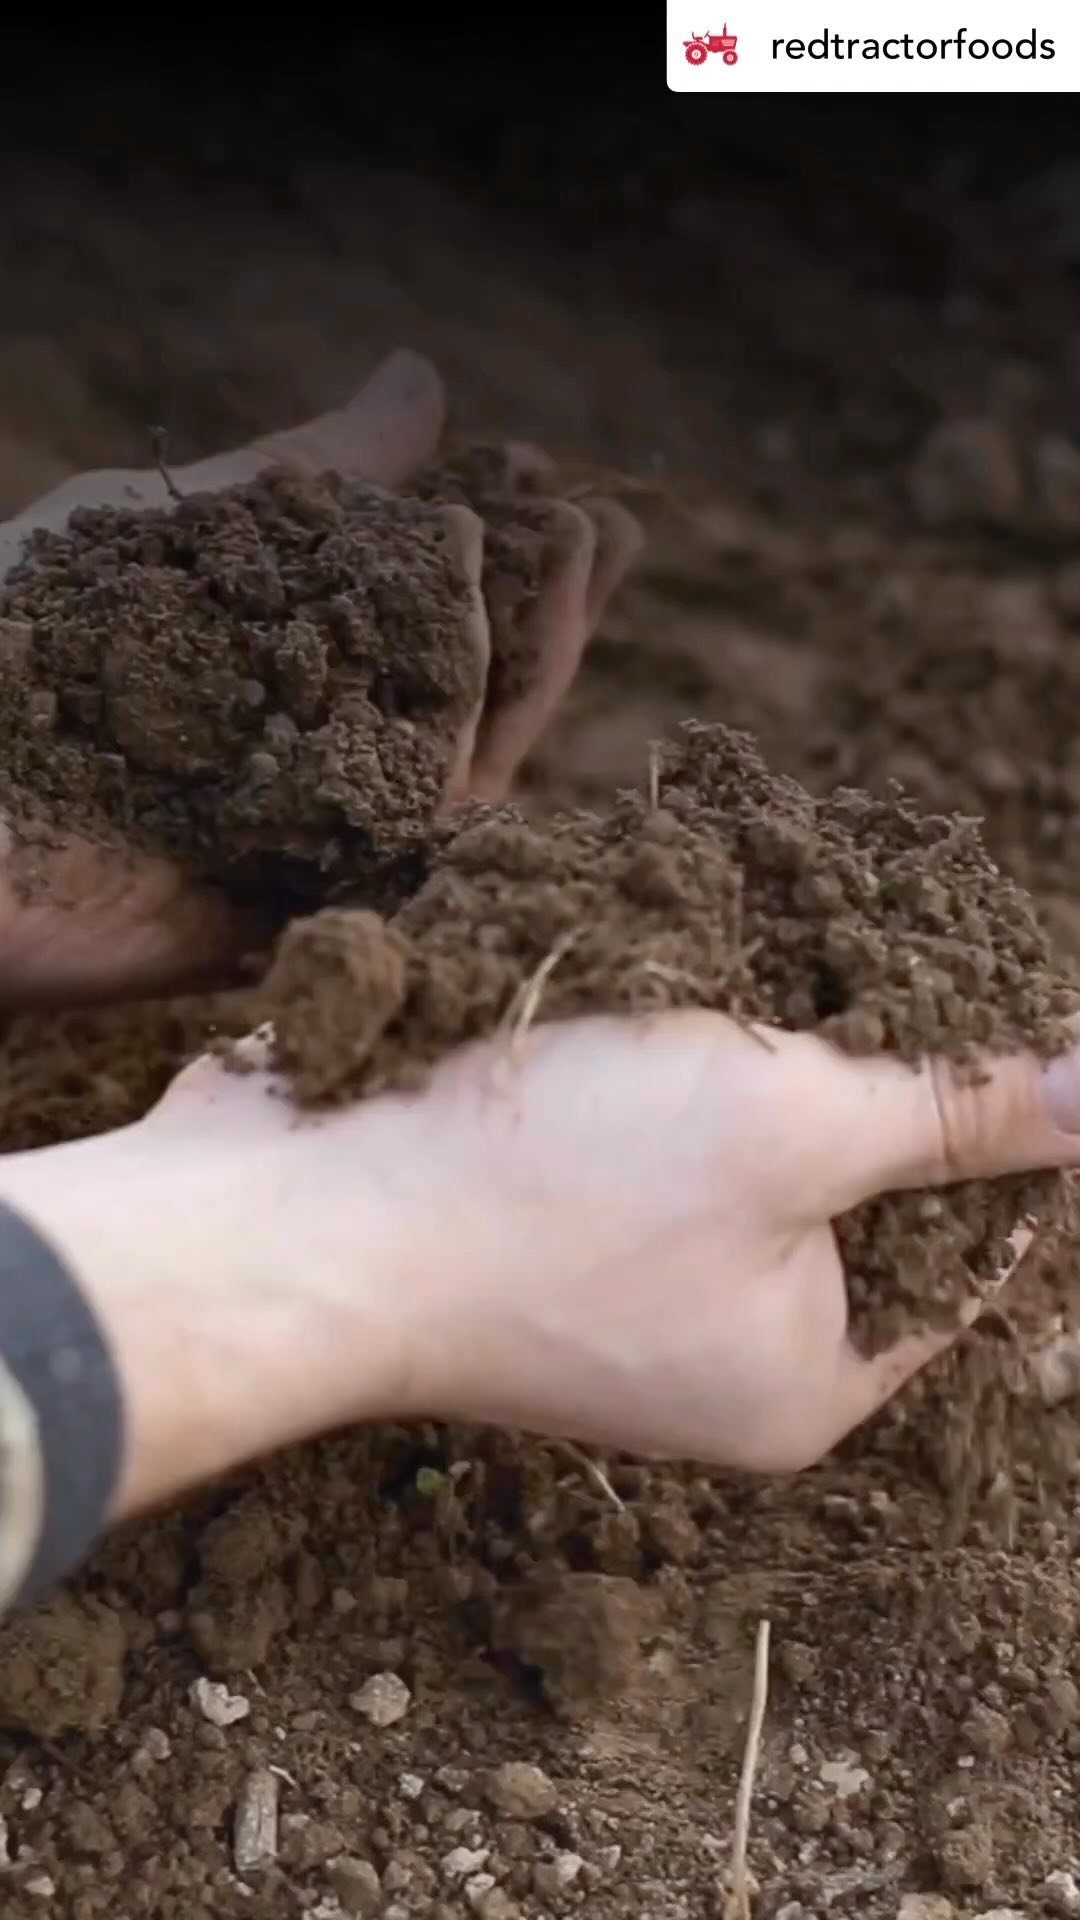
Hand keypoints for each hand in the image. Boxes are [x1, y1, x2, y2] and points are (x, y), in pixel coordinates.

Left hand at [0, 352, 638, 1007]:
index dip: (488, 533)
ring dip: (530, 665)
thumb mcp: (163, 528)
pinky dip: (459, 770)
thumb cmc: (2, 637)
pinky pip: (402, 856)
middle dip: (543, 605)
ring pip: (453, 767)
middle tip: (605, 521)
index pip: (416, 603)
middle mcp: (305, 750)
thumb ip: (303, 476)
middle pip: (458, 689)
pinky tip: (502, 679)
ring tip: (579, 557)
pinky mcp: (283, 919)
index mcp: (282, 661)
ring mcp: (300, 838)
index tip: (543, 460)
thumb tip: (430, 379)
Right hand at [4, 1009, 1076, 1517]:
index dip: (995, 1113)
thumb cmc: (547, 1190)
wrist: (285, 1215)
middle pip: (848, 1184)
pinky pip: (639, 1127)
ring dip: (752, 1036)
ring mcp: (614, 1290)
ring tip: (767, 931)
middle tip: (874, 931)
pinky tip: (662, 966)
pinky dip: (660, 1050)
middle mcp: (714, 1352)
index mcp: (803, 1376)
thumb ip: (953, 1107)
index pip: (970, 1241)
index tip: (980, 989)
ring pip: (736, 1137)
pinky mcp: (532, 1220)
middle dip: (861, 1056)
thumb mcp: (791, 1126)